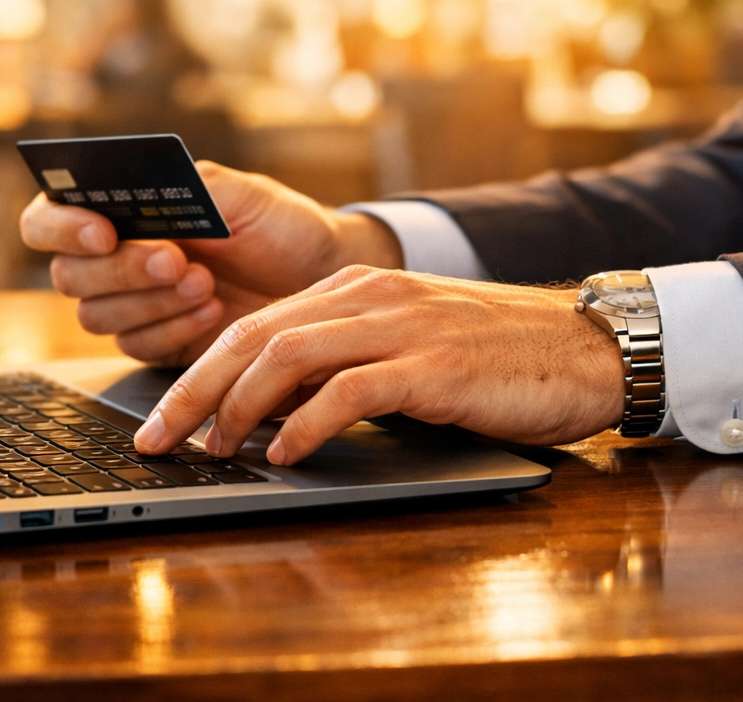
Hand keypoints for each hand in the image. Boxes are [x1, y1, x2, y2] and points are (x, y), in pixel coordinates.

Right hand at [19, 162, 400, 364]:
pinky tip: (211, 314)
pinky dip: (171, 331)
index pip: (48, 218)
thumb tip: (139, 183)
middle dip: (122, 270)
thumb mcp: (242, 193)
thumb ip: (188, 186)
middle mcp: (115, 257)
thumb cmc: (280, 226)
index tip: (103, 231)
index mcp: (121, 209)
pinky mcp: (158, 344)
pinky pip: (136, 348)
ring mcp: (133, 304)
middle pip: (68, 275)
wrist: (322, 279)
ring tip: (205, 285)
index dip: (60, 227)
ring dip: (148, 303)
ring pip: (96, 316)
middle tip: (177, 261)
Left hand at [131, 265, 624, 462]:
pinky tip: (287, 454)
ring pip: (287, 357)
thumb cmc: (494, 357)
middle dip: (193, 391)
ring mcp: (400, 326)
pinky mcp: (432, 365)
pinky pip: (349, 391)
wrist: (584, 348)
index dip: (196, 373)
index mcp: (354, 288)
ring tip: (217, 451)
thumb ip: (343, 362)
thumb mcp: (405, 345)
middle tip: (158, 440)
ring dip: (239, 408)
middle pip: (252, 337)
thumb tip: (271, 412)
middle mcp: (368, 296)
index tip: (162, 418)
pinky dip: (307, 425)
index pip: (252, 325)